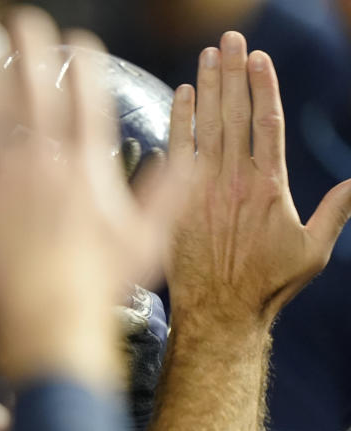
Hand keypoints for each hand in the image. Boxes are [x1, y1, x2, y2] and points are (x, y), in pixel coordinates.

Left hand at [0, 9, 182, 386]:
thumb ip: (167, 194)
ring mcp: (5, 178)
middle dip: (32, 51)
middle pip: (38, 92)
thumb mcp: (148, 241)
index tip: (78, 41)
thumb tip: (186, 158)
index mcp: (87, 167)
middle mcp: (46, 162)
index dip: (83, 67)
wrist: (52, 319)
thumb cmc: (100, 287)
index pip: (87, 103)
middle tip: (24, 20)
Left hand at [166, 31, 350, 330]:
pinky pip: (178, 151)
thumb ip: (336, 210)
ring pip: (207, 125)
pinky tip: (183, 93)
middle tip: (230, 38)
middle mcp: (235, 179)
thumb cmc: (267, 284)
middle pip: (235, 113)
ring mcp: (203, 188)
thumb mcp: (313, 250)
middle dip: (233, 72)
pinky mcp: (178, 200)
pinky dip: (180, 120)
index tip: (258, 58)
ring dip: (208, 86)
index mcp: (270, 185)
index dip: (263, 86)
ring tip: (208, 54)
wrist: (220, 310)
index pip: (267, 122)